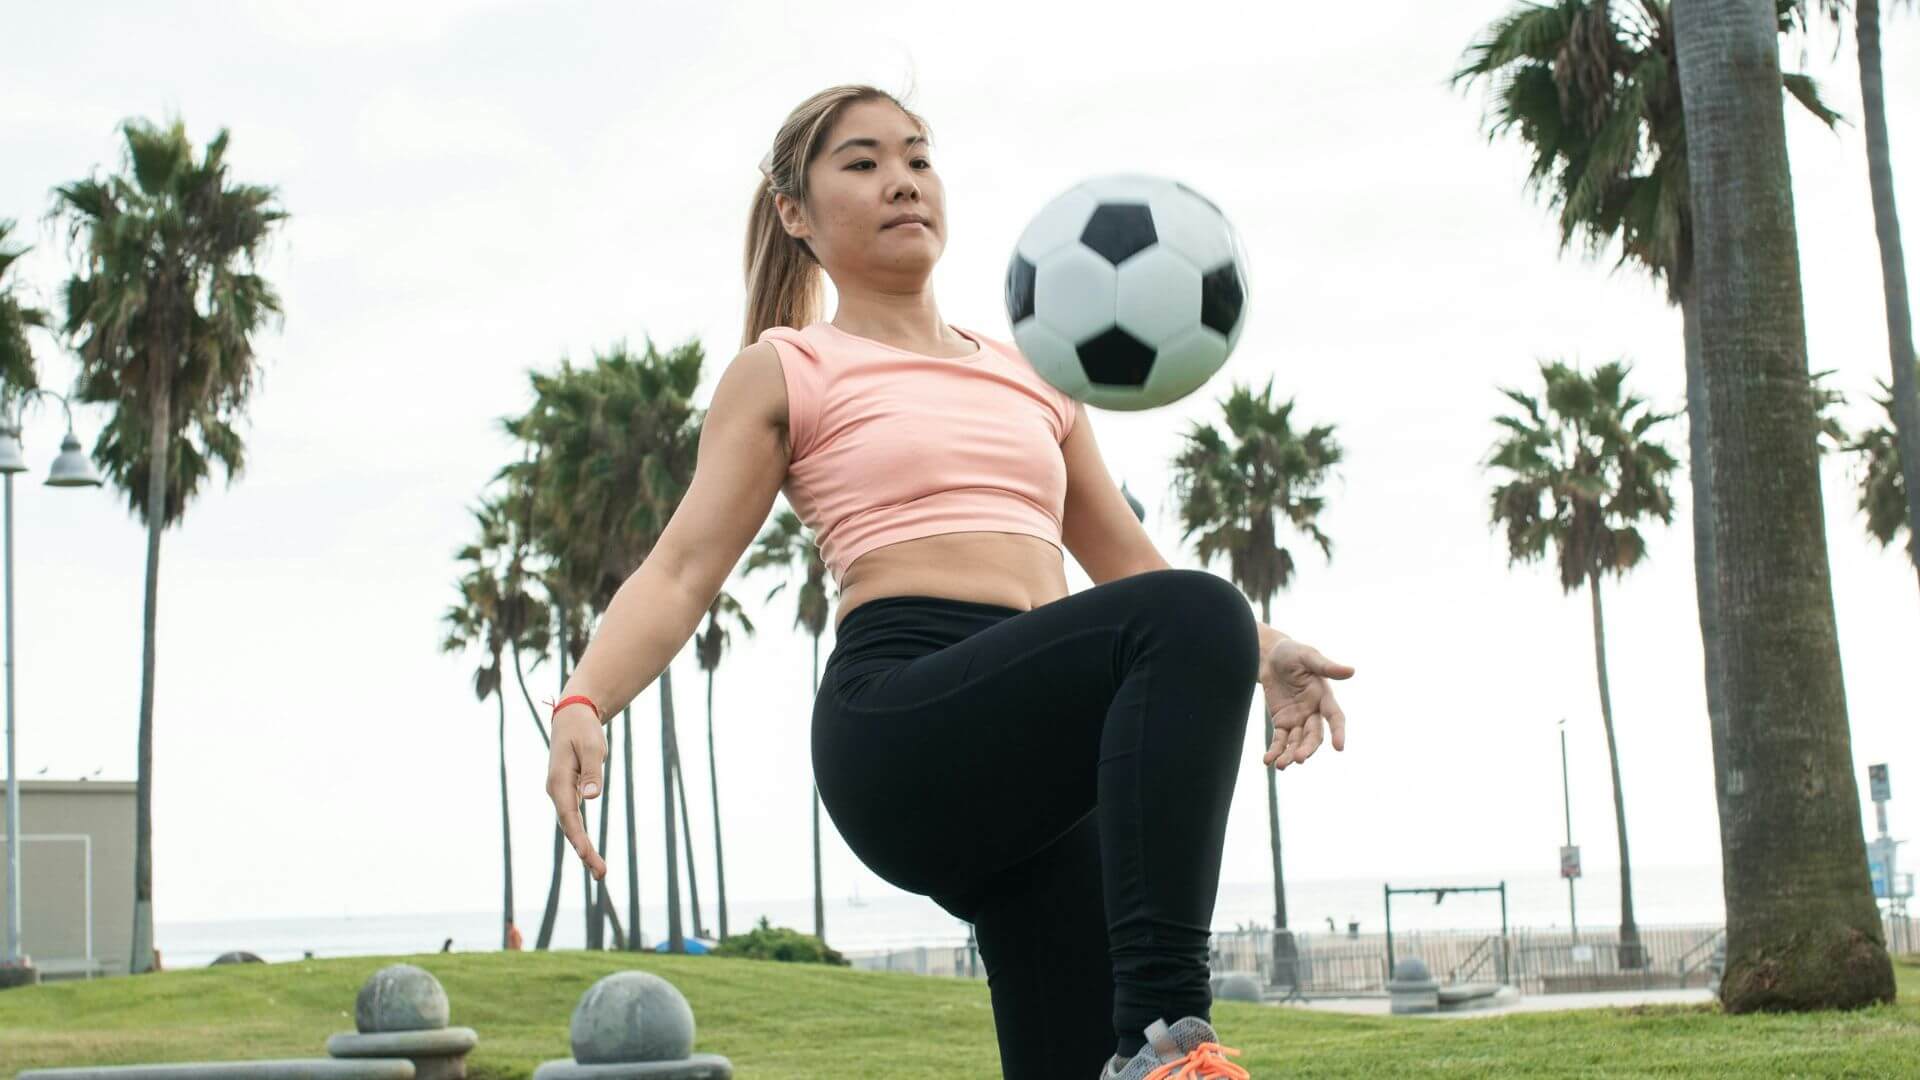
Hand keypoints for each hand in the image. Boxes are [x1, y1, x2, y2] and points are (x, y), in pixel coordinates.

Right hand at [547, 706, 608, 879]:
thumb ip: (591, 772)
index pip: (568, 815)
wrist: (572, 717)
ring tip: (599, 873)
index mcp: (559, 781)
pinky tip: (589, 854)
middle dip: (584, 852)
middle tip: (601, 875)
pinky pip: (574, 820)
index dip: (578, 837)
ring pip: (571, 826)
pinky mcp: (568, 793)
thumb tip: (592, 796)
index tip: (587, 855)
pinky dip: (581, 838)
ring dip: (583, 849)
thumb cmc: (583, 730)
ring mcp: (561, 794)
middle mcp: (556, 791)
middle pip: (569, 827)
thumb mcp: (592, 746)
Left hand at [1258, 638, 1353, 769]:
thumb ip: (1327, 666)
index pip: (1335, 717)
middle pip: (1313, 735)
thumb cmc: (1293, 653)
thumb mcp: (1308, 656)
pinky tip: (1268, 761)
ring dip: (1290, 754)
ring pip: (1296, 741)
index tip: (1340, 747)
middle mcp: (1313, 711)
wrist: (1269, 656)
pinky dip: (1275, 751)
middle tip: (1300, 758)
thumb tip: (1352, 671)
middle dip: (1308, 747)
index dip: (1338, 731)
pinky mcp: (1281, 721)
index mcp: (1324, 696)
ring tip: (1281, 766)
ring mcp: (1297, 719)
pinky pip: (1279, 740)